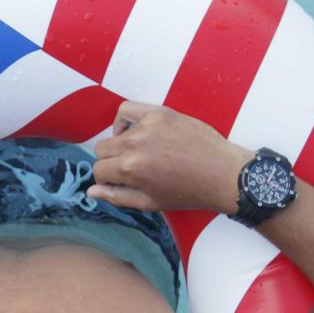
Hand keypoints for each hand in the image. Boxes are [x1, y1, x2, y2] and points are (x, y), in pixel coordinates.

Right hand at [87, 102, 253, 212]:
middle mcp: (134, 145)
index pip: (98, 170)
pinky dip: (124, 119)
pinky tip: (135, 130)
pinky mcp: (159, 113)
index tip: (117, 181)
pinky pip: (127, 109)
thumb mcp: (149, 202)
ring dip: (117, 142)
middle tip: (127, 168)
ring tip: (133, 150)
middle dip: (109, 161)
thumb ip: (116, 197)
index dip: (105, 178)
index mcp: (130, 169)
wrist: (222, 174)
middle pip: (101, 149)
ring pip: (113, 131)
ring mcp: (146, 125)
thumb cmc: (188, 192)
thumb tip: (91, 191)